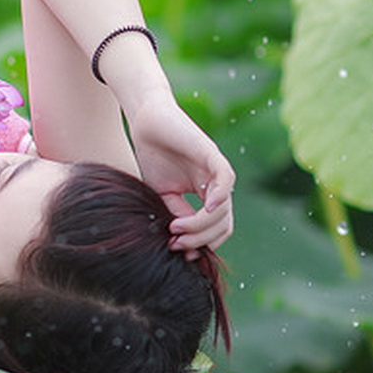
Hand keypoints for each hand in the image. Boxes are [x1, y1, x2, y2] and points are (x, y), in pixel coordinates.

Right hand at [126, 99, 234, 256]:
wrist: (147, 122)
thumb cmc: (153, 155)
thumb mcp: (163, 193)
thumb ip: (177, 213)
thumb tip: (184, 239)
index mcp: (206, 194)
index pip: (217, 228)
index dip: (201, 244)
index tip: (178, 249)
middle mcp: (216, 185)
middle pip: (223, 224)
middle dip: (201, 239)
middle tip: (177, 243)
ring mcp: (216, 171)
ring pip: (224, 208)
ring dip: (201, 225)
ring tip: (176, 228)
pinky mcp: (212, 154)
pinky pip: (226, 179)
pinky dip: (220, 197)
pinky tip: (205, 209)